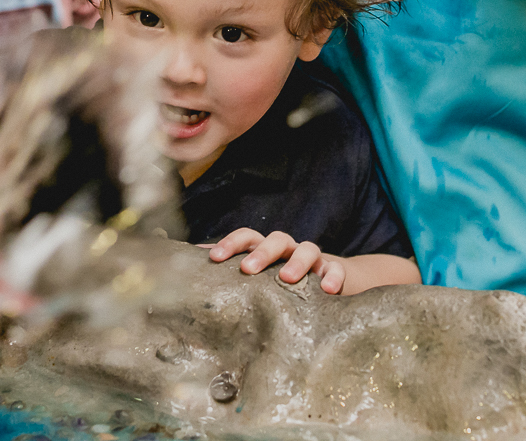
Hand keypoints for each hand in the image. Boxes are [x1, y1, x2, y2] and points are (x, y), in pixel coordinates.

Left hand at [208, 228, 346, 293]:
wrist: (328, 282)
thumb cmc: (282, 279)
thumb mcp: (259, 275)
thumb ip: (230, 271)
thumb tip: (189, 268)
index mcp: (266, 249)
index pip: (247, 237)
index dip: (230, 244)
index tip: (215, 259)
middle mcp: (288, 249)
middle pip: (276, 239)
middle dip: (262, 253)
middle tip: (248, 269)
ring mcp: (313, 259)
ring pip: (308, 249)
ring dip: (297, 261)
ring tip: (288, 278)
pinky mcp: (334, 271)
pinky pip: (336, 269)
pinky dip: (333, 276)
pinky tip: (327, 289)